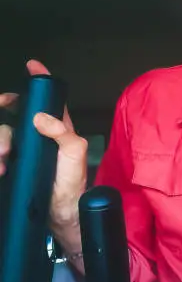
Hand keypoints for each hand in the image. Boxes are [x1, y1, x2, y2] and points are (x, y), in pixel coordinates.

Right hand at [0, 60, 87, 227]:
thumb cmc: (72, 184)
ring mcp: (23, 151)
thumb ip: (64, 133)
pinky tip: (1, 167)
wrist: (58, 216)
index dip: (40, 82)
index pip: (48, 100)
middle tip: (2, 107)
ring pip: (2, 133)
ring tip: (3, 157)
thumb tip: (40, 117)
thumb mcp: (75, 155)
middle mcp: (39, 136)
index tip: (32, 66)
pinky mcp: (11, 166)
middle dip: (5, 108)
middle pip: (15, 113)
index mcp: (58, 129)